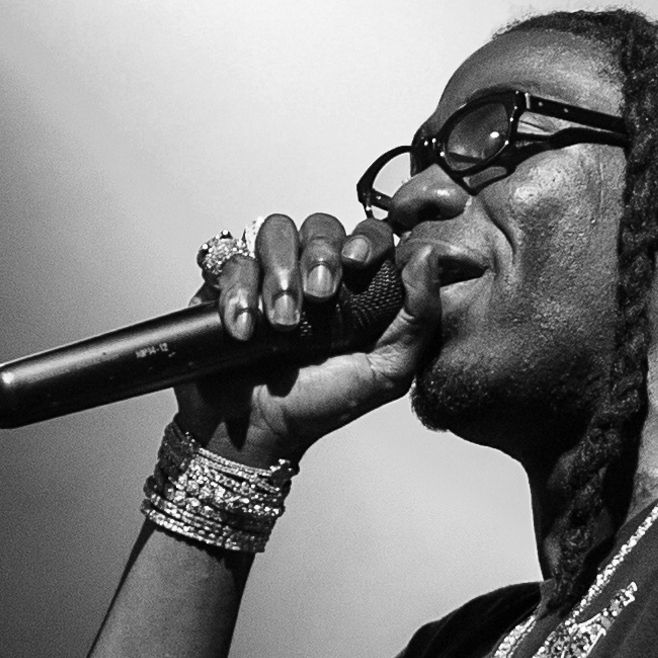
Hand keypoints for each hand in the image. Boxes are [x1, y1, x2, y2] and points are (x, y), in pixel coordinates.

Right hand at [176, 210, 439, 468]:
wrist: (259, 432)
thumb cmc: (319, 405)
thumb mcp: (385, 372)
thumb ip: (418, 318)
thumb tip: (430, 257)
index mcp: (355, 287)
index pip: (367, 235)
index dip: (365, 237)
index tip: (358, 261)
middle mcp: (311, 273)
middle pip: (319, 225)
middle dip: (320, 254)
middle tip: (319, 296)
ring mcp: (267, 275)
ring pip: (273, 232)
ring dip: (280, 274)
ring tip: (282, 323)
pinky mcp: (227, 285)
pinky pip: (230, 262)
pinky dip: (238, 294)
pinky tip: (245, 331)